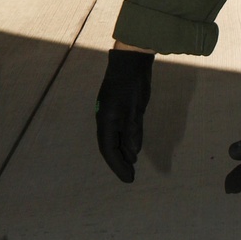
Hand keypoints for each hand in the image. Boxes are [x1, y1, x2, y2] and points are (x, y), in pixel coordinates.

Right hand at [95, 48, 153, 181]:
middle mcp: (106, 119)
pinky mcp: (120, 108)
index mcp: (106, 120)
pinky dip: (125, 141)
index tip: (129, 179)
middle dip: (119, 163)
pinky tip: (132, 149)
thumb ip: (132, 131)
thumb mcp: (134, 108)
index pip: (109, 149)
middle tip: (130, 177)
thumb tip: (132, 153)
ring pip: (115, 139)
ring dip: (122, 153)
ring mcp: (112, 113)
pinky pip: (120, 130)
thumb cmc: (132, 83)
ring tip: (131, 166)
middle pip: (110, 146)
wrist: (130, 60)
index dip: (118, 166)